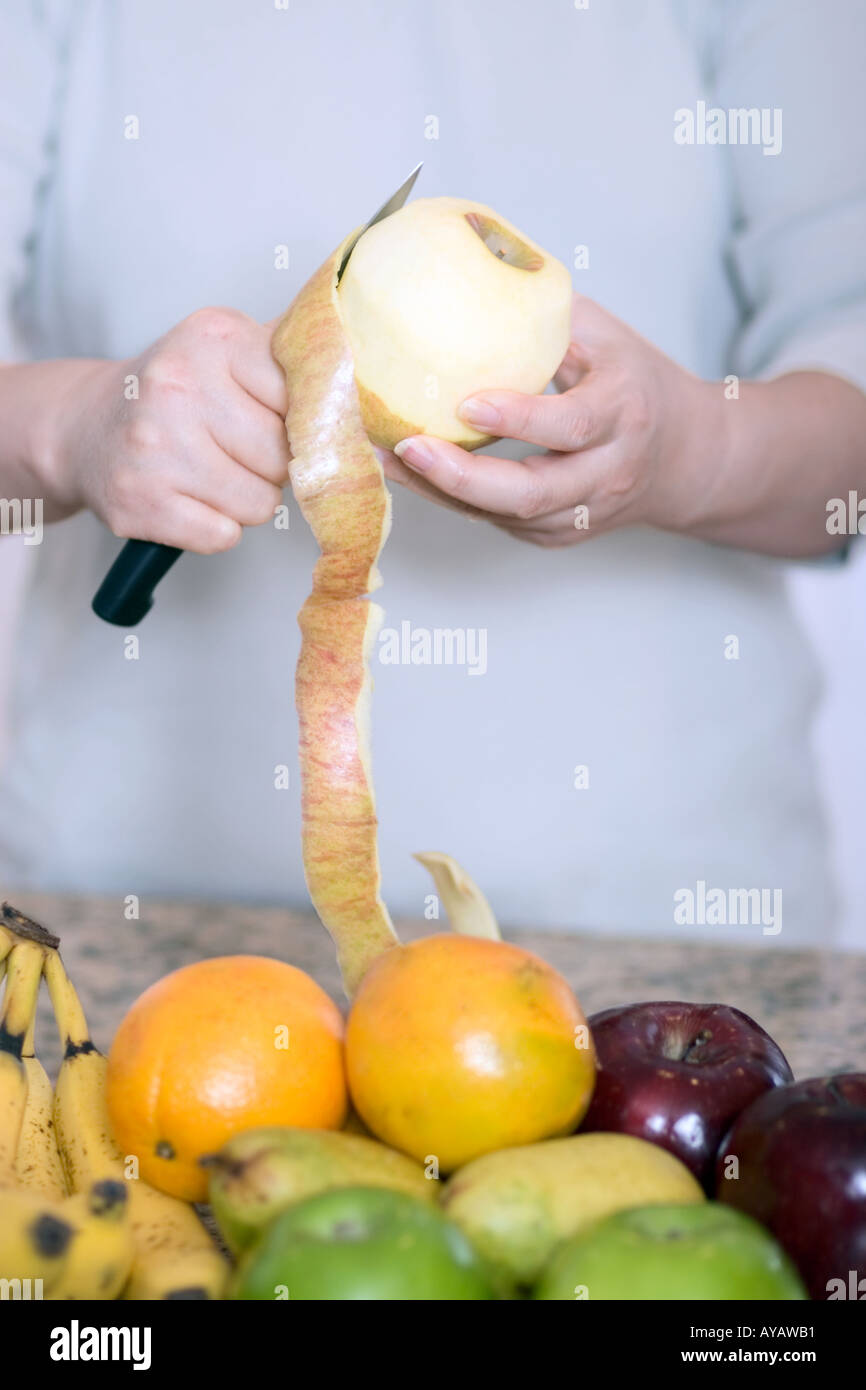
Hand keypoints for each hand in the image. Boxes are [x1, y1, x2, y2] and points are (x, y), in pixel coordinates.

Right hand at [42, 308, 290, 552]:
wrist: (85, 426)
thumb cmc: (175, 393)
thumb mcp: (228, 350)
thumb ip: (294, 357)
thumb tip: (367, 383)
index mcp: (215, 338)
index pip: (304, 401)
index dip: (297, 422)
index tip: (270, 418)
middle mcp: (179, 385)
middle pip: (283, 457)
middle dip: (273, 466)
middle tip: (236, 451)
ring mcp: (155, 446)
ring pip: (260, 504)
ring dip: (247, 500)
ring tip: (212, 475)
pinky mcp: (139, 502)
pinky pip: (224, 536)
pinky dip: (216, 528)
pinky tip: (190, 500)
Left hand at [384, 296, 723, 547]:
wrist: (685, 459)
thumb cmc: (635, 382)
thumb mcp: (607, 337)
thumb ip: (548, 315)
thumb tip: (474, 266)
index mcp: (624, 414)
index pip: (572, 425)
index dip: (520, 419)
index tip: (467, 404)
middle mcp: (606, 472)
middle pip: (533, 493)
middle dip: (463, 477)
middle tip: (407, 447)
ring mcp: (582, 513)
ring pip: (507, 515)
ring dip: (443, 492)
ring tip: (389, 459)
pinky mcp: (558, 535)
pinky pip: (500, 522)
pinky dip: (455, 500)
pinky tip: (415, 473)